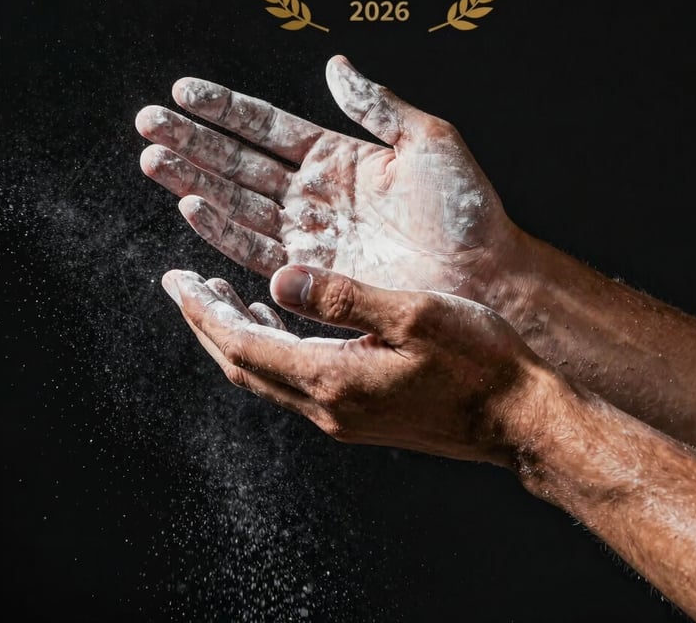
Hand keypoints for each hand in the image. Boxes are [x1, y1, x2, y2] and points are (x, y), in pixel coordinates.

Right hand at [136, 56, 522, 306]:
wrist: (483, 273)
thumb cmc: (464, 208)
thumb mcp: (426, 140)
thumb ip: (375, 105)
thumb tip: (334, 66)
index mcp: (340, 157)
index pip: (269, 127)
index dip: (226, 109)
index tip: (184, 91)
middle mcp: (317, 194)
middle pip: (241, 163)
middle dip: (193, 142)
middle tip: (148, 121)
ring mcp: (311, 234)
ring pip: (239, 203)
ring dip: (194, 182)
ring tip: (152, 158)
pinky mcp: (312, 273)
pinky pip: (258, 247)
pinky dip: (222, 229)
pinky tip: (191, 207)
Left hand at [160, 264, 548, 466]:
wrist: (519, 418)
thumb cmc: (479, 363)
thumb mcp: (415, 315)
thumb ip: (344, 298)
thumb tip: (280, 277)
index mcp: (334, 379)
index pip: (243, 344)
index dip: (203, 311)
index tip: (176, 279)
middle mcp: (329, 407)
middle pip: (243, 365)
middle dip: (206, 323)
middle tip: (183, 285)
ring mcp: (344, 417)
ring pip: (265, 376)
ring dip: (235, 336)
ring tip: (218, 298)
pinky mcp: (360, 415)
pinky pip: (294, 381)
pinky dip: (271, 349)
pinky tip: (279, 325)